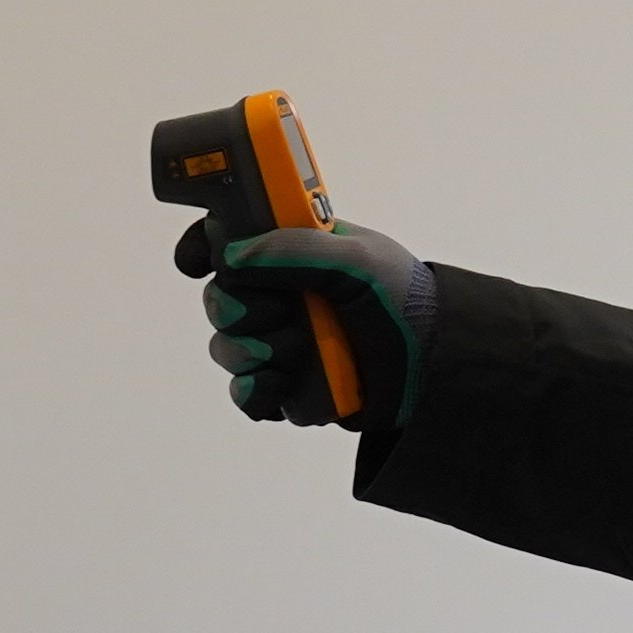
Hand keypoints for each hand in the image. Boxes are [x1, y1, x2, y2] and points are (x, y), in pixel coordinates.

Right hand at [185, 222, 428, 430]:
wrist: (436, 369)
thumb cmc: (407, 302)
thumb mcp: (358, 261)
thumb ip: (294, 250)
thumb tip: (232, 255)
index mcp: (295, 253)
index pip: (230, 238)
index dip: (204, 246)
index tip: (195, 261)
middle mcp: (283, 295)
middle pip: (219, 297)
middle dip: (238, 308)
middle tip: (278, 312)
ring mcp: (283, 343)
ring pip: (226, 347)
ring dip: (253, 351)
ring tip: (296, 353)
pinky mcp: (288, 388)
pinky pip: (245, 394)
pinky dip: (255, 392)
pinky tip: (280, 385)